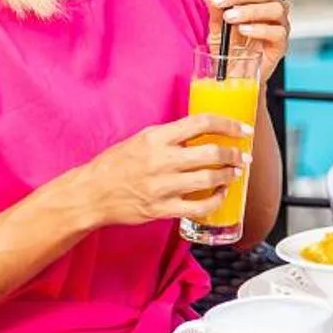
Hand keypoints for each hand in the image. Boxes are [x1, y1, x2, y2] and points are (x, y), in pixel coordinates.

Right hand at [71, 115, 253, 228]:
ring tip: (234, 173)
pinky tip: (220, 194)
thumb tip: (203, 133)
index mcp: (155, 138)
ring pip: (209, 180)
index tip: (243, 130)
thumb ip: (170, 137)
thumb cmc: (115, 165)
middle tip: (243, 156)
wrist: (90, 194)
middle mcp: (160, 161)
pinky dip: (216, 201)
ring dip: (228, 176)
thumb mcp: (140, 140)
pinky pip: (199, 207)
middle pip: (211, 154)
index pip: (201, 123)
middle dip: (234, 155)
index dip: (228, 125)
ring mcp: (162, 187)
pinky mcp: (161, 209)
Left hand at [207, 0, 289, 76]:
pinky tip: (244, 30)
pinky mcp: (281, 44)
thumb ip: (214, 10)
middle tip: (218, 1)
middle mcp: (271, 7)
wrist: (234, 77)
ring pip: (275, 8)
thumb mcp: (216, 28)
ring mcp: (279, 25)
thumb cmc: (228, 50)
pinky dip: (260, 29)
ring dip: (250, 10)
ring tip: (230, 17)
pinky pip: (277, 32)